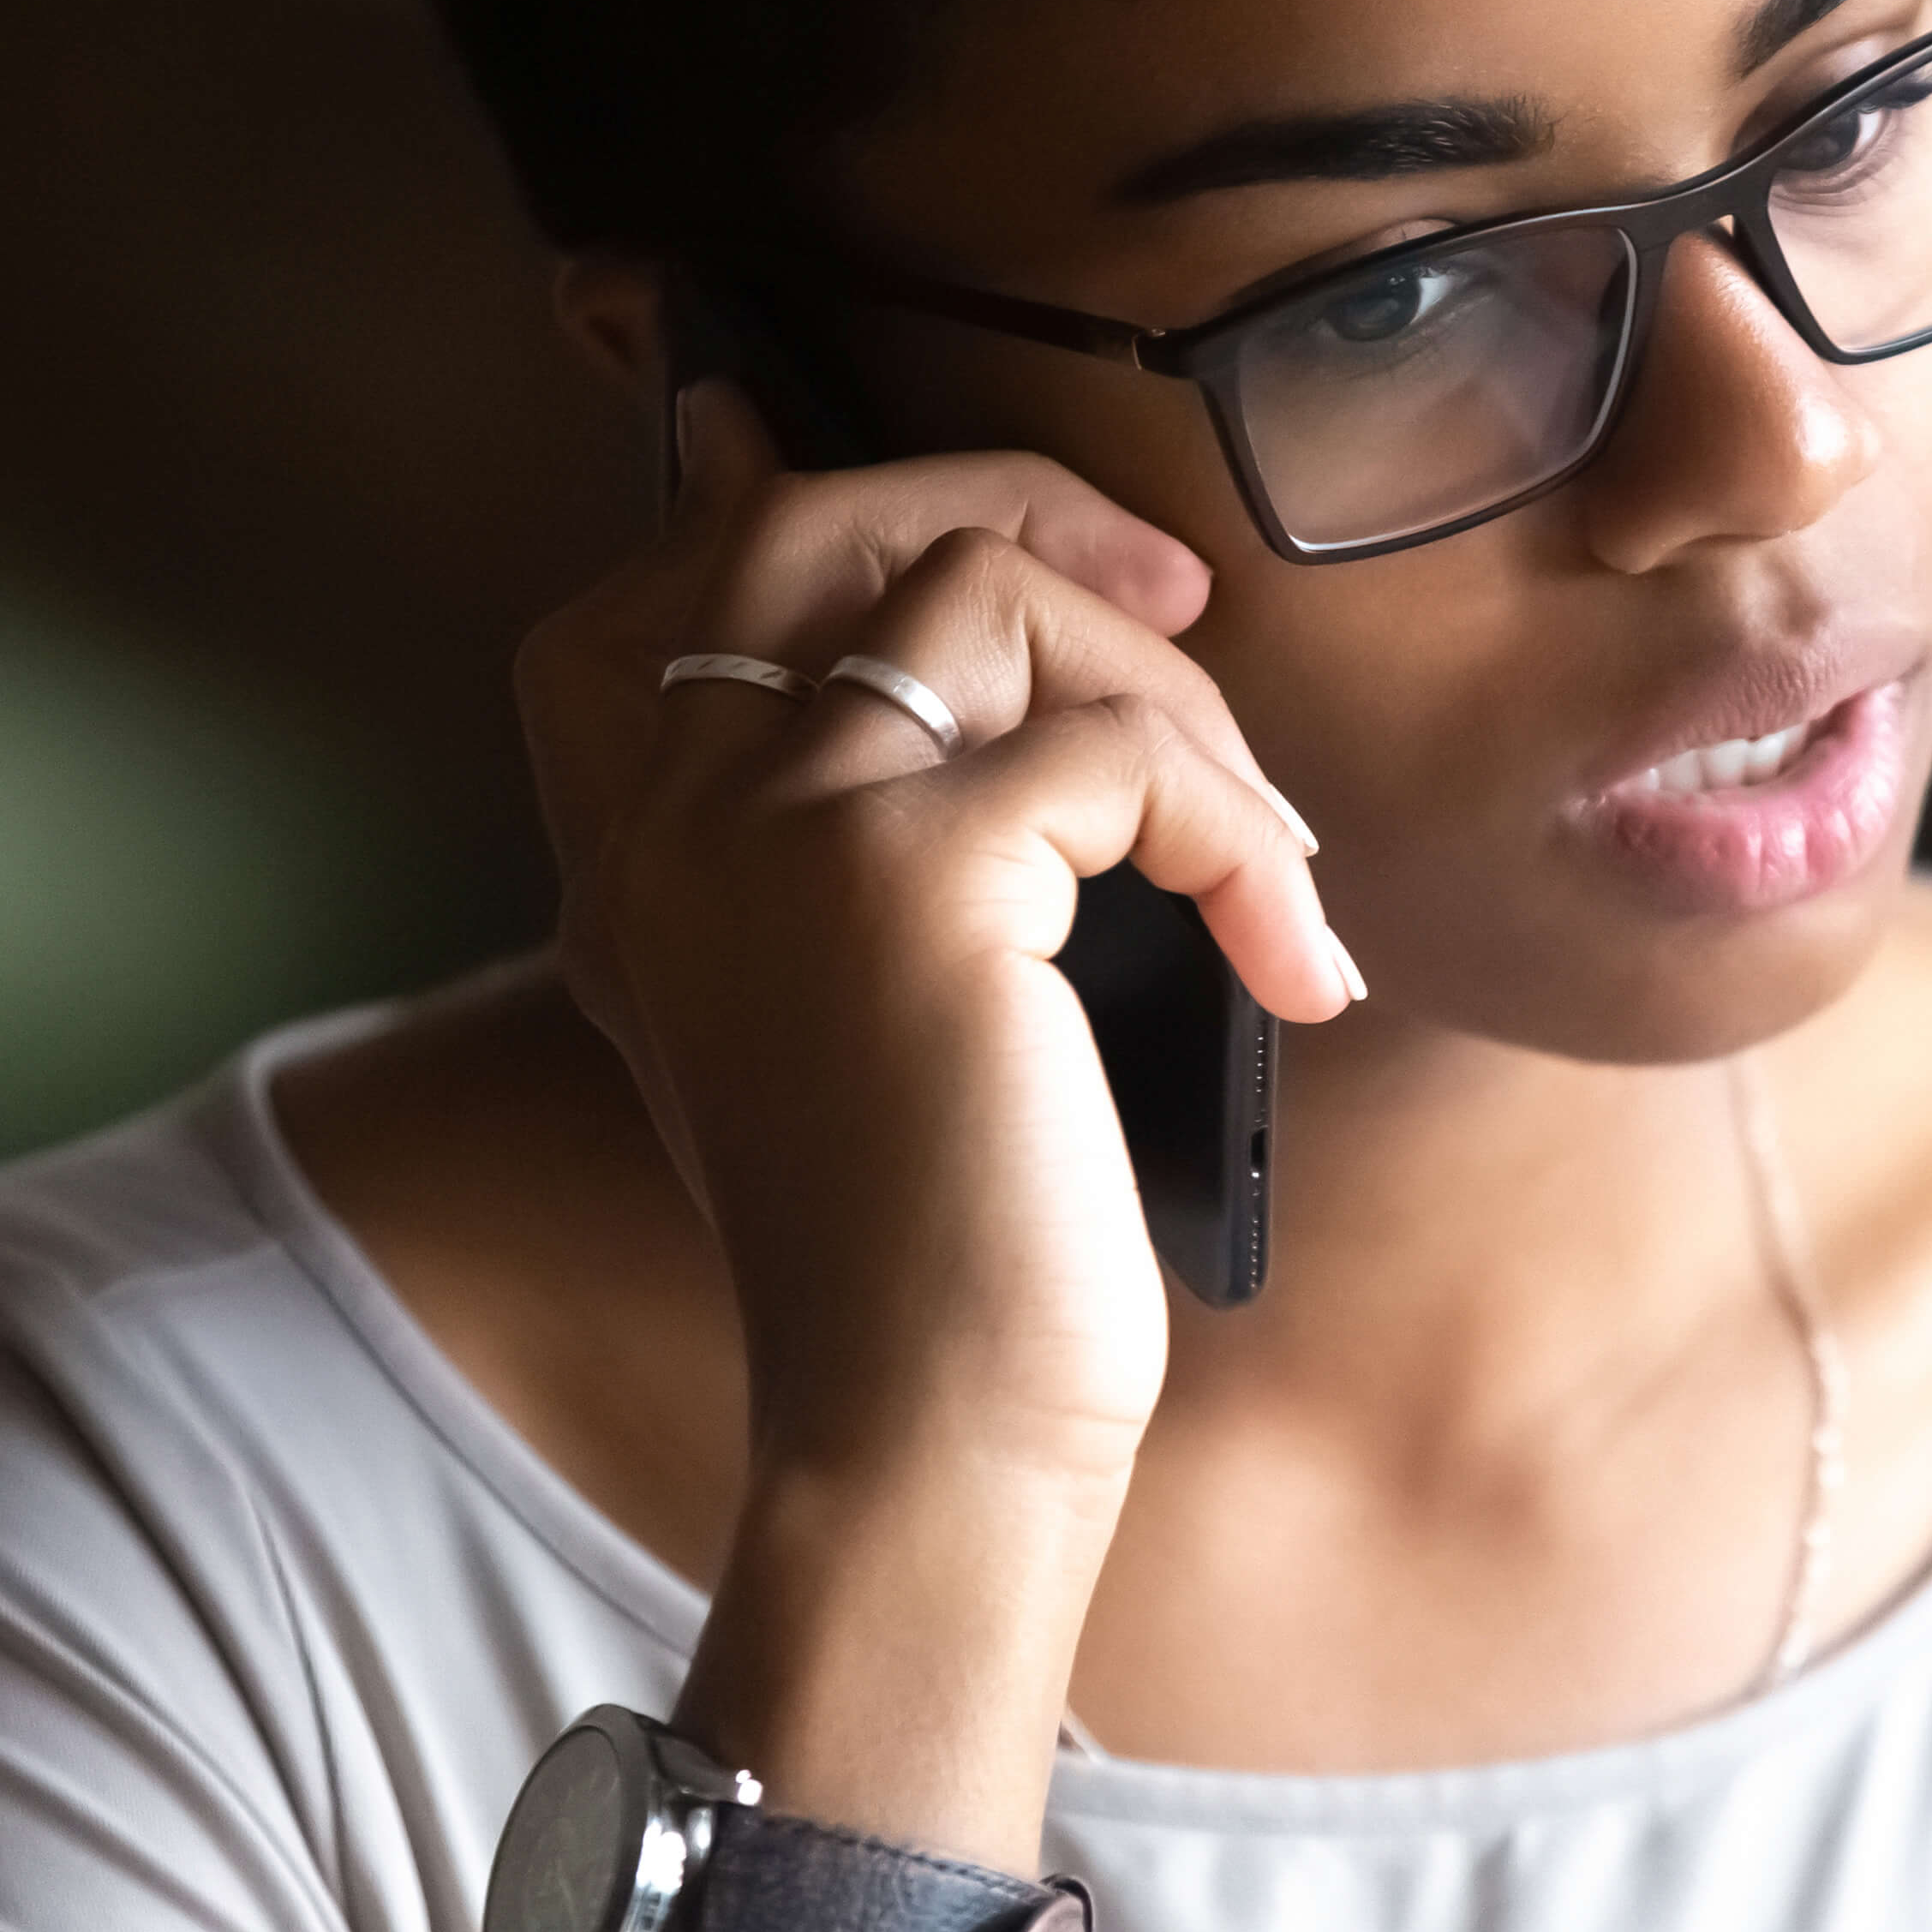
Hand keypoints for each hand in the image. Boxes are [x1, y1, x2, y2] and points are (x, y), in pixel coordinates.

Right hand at [516, 385, 1352, 1512]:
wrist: (922, 1439)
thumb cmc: (935, 1244)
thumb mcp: (862, 1006)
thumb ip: (879, 835)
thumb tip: (1003, 672)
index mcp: (639, 849)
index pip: (680, 568)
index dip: (841, 493)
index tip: (1027, 548)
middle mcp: (670, 816)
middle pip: (812, 514)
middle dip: (1017, 511)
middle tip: (1176, 611)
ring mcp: (772, 825)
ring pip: (985, 593)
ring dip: (1170, 696)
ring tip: (1256, 856)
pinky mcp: (908, 875)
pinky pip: (1122, 750)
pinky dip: (1241, 837)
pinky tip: (1292, 964)